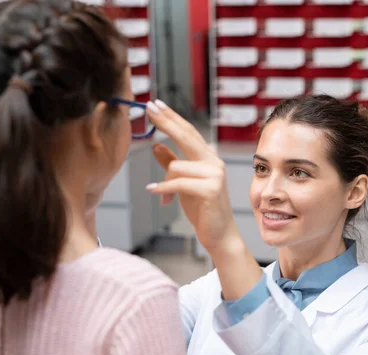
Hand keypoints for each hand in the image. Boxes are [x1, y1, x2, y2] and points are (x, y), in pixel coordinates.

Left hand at [145, 101, 238, 254]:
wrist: (219, 235)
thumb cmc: (203, 210)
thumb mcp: (182, 184)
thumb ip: (172, 164)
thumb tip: (156, 146)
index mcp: (208, 159)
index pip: (188, 133)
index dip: (172, 118)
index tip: (155, 105)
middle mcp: (214, 163)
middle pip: (187, 136)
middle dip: (166, 121)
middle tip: (149, 107)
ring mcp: (215, 175)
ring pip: (177, 166)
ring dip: (165, 182)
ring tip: (162, 195)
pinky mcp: (211, 189)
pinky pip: (178, 182)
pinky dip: (164, 188)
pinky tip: (154, 192)